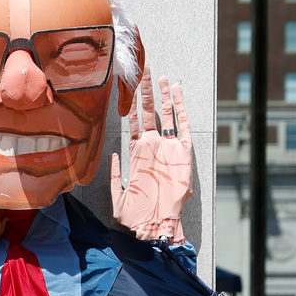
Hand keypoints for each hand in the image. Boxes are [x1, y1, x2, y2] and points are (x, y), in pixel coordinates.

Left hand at [110, 64, 191, 244]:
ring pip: (166, 115)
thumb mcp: (117, 193)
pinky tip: (177, 91)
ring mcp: (168, 147)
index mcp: (138, 152)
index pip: (134, 122)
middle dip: (146, 92)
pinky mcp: (183, 152)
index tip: (126, 87)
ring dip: (163, 96)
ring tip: (161, 76)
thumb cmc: (135, 213)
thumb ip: (113, 174)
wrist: (155, 224)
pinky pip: (182, 126)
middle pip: (150, 112)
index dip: (131, 105)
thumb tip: (112, 155)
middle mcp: (153, 146)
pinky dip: (181, 108)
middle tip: (143, 71)